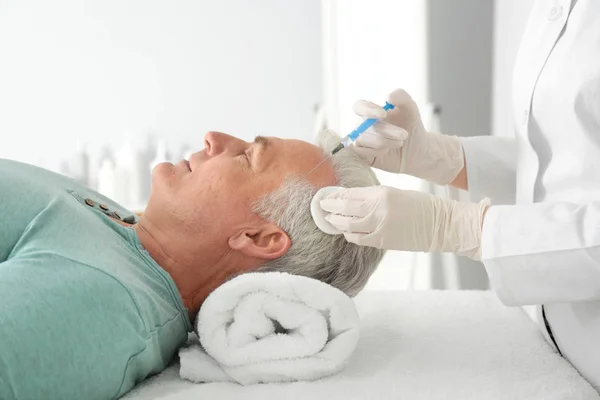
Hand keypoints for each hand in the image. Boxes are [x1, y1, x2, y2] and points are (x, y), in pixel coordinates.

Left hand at [319, 186, 488, 259]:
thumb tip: (351, 199)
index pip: (351, 194)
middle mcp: (379, 209)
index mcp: (382, 193)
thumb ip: (373, 196)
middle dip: (330, 208)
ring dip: (336, 222)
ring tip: (329, 219)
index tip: (325, 196)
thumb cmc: (421, 206)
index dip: (335, 196)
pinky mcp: (383, 241)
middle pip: (345, 209)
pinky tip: (346, 232)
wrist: (442, 224)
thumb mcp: (395, 193)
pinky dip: (350, 235)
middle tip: (320, 207)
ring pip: (348, 225)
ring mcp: (380, 226)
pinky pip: (359, 238)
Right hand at [353, 89, 464, 185]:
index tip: (384, 114)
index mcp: (370, 111)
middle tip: (404, 135)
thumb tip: (388, 96)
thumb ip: (401, 97)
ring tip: (399, 142)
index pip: (359, 107)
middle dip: (387, 130)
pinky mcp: (361, 156)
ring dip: (386, 141)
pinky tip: (387, 151)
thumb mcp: (410, 109)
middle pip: (364, 126)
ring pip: (364, 140)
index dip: (368, 110)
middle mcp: (361, 125)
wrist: (417, 150)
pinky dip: (378, 152)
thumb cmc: (411, 126)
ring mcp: (360, 141)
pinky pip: (363, 153)